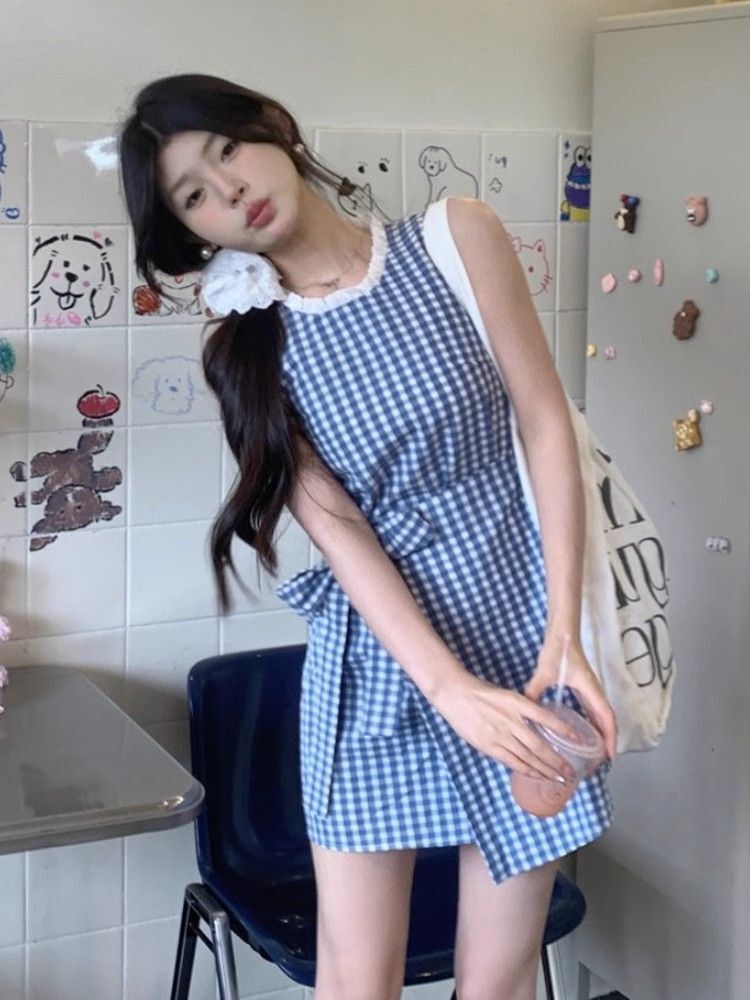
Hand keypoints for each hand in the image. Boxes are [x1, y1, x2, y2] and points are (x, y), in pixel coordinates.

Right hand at [431, 671, 582, 781]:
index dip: (563, 729)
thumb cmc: (481, 692)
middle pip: (539, 745)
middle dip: (557, 761)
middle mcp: (511, 720)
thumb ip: (522, 710)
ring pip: (528, 757)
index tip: (577, 739)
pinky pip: (512, 761)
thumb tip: (538, 726)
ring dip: (545, 770)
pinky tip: (537, 775)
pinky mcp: (489, 745)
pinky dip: (527, 770)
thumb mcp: (506, 695)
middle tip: (571, 772)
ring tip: (559, 778)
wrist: (455, 693)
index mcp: (517, 703)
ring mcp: (500, 735)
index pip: (546, 717)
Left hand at [524, 633, 617, 761]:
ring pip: (601, 717)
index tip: (610, 756)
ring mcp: (591, 691)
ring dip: (601, 734)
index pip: (607, 717)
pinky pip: (593, 710)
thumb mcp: (544, 673)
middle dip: (607, 741)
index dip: (610, 737)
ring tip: (595, 754)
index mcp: (591, 690)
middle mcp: (594, 692)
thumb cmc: (558, 650)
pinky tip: (583, 734)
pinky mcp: (584, 688)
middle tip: (600, 762)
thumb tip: (524, 711)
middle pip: (607, 721)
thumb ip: (534, 691)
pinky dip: (593, 724)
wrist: (563, 633)